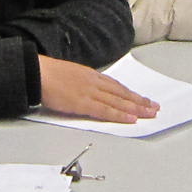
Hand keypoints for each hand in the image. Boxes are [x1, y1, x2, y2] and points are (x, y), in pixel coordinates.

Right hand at [39, 58, 158, 121]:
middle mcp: (94, 83)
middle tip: (154, 107)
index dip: (131, 93)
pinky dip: (120, 114)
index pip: (116, 86)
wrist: (37, 73)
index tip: (142, 98)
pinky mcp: (83, 103)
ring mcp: (90, 93)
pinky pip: (106, 110)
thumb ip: (82, 82)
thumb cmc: (48, 74)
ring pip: (118, 102)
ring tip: (149, 113)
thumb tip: (88, 91)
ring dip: (136, 108)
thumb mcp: (70, 74)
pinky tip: (131, 118)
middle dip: (140, 101)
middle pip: (122, 93)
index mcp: (91, 76)